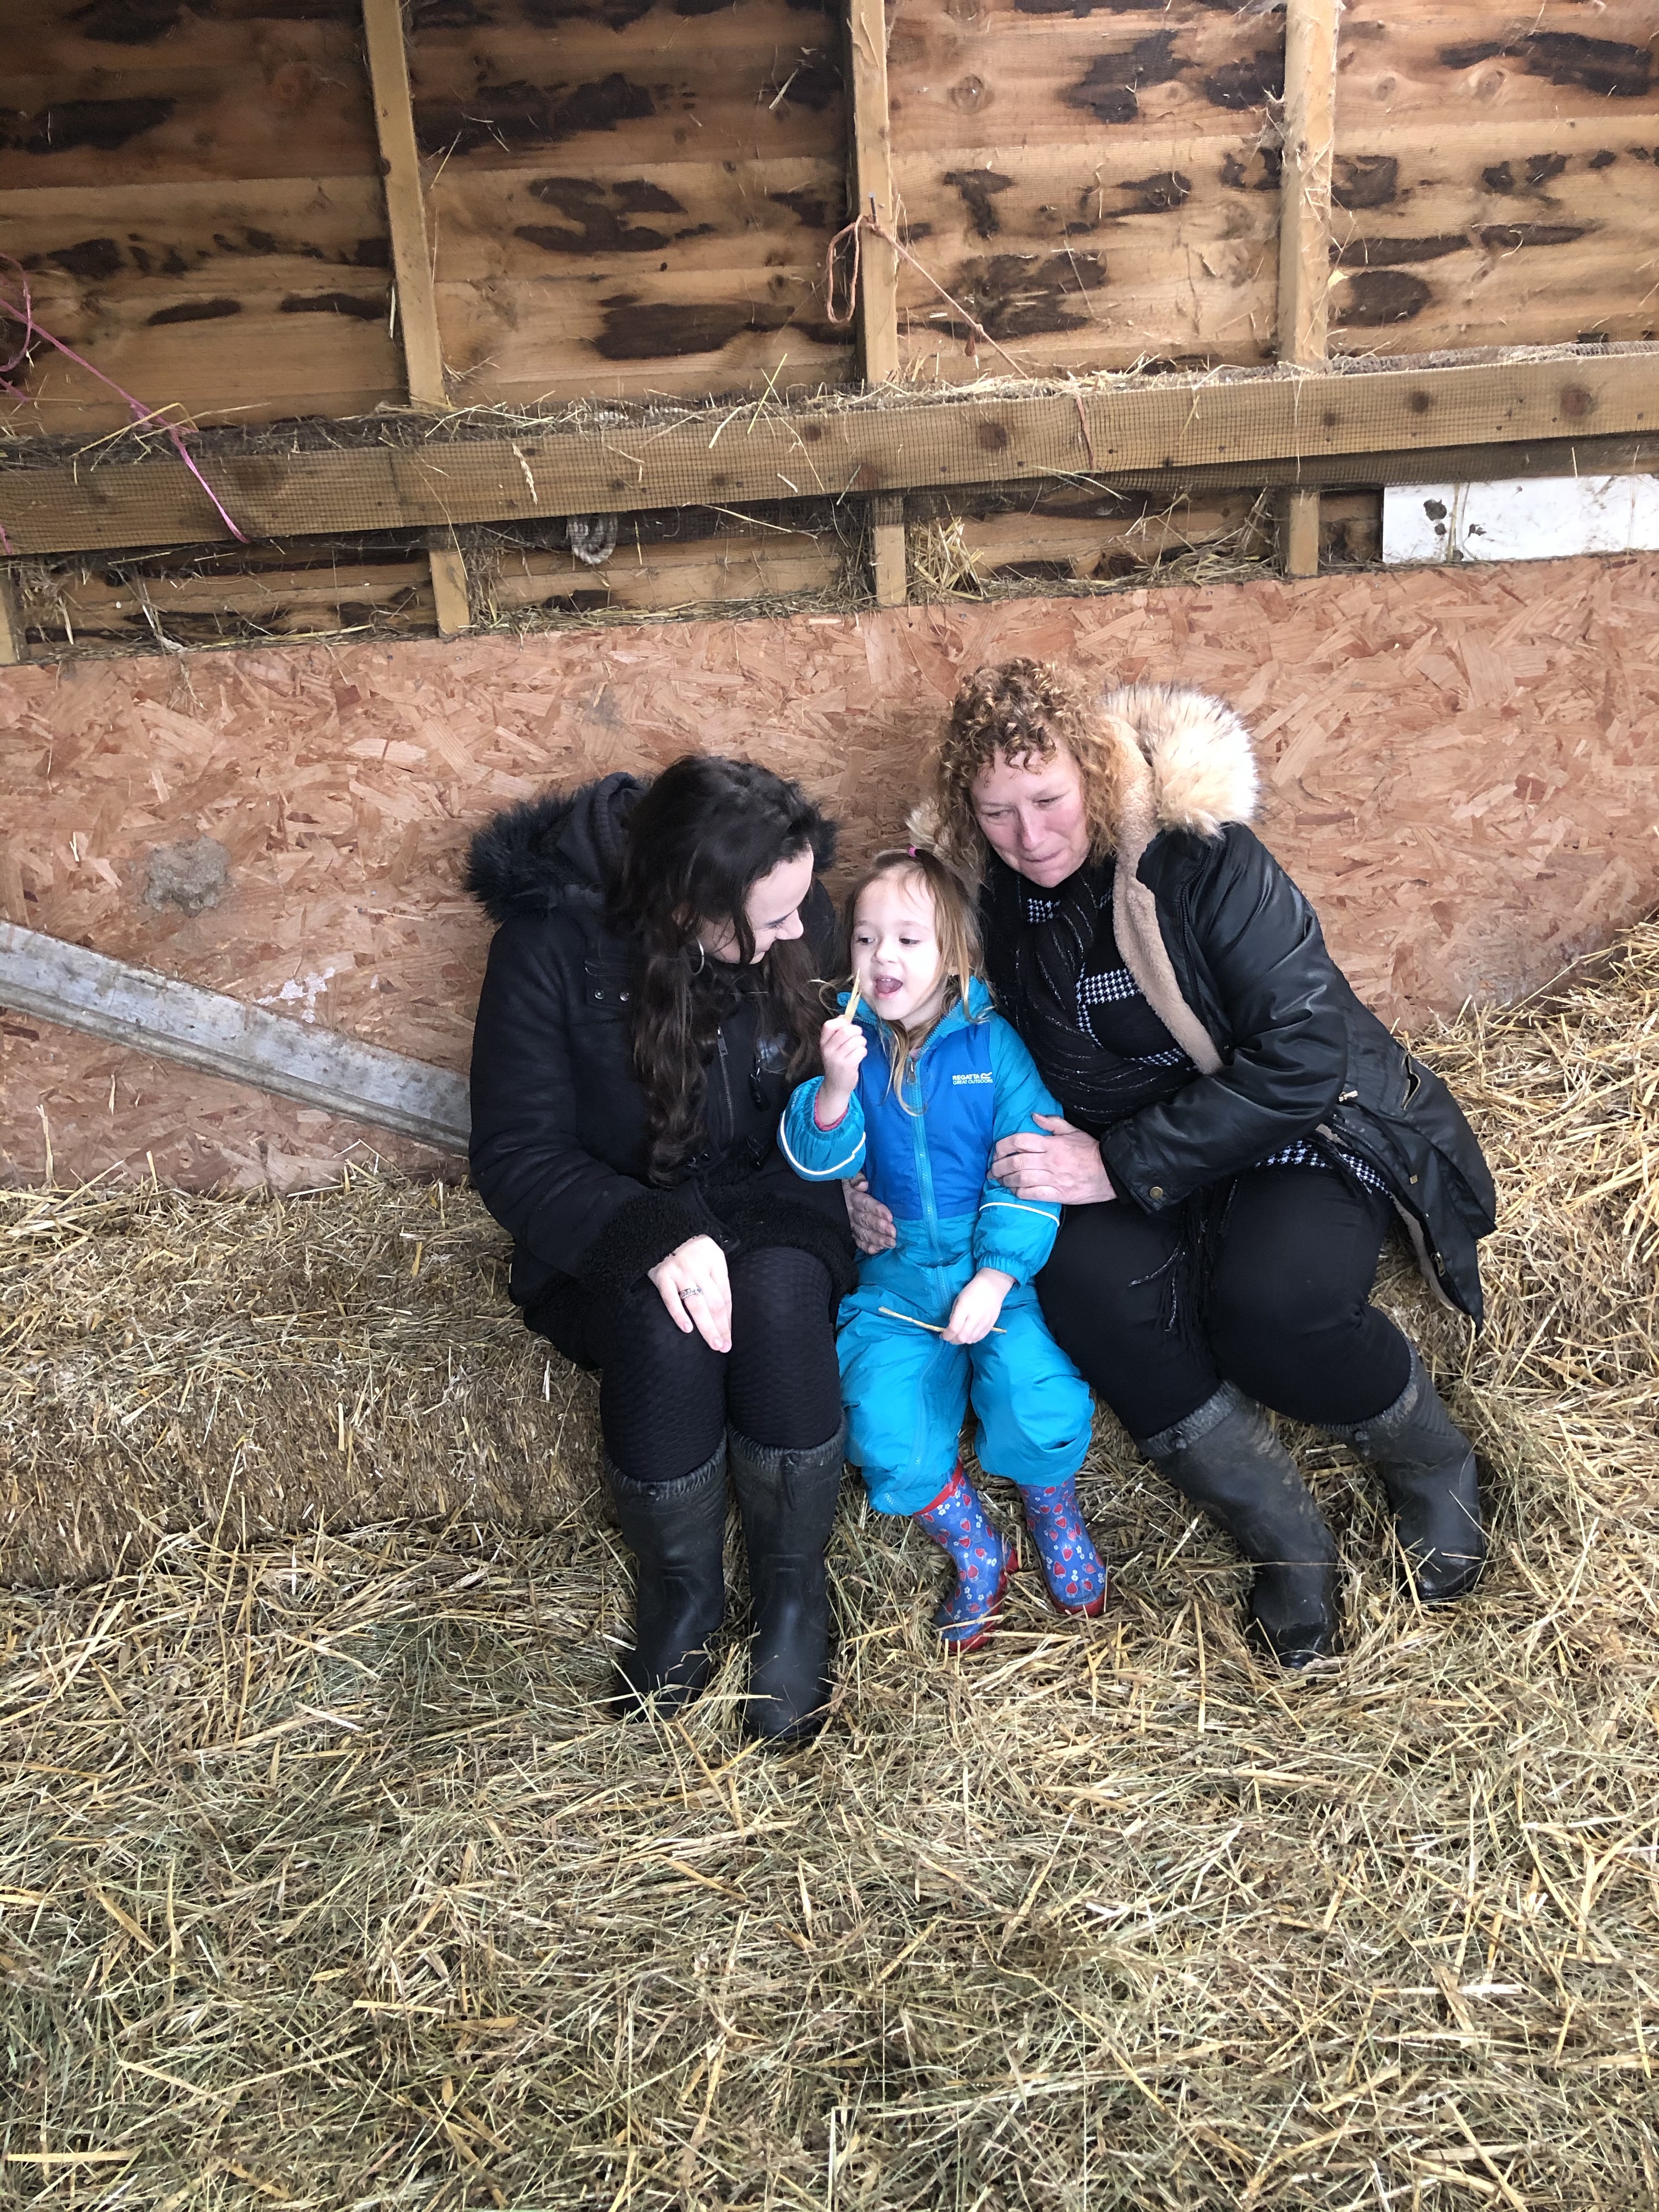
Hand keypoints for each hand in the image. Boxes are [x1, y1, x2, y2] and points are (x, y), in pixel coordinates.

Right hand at [648, 1234, 731, 1351]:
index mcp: (715, 1262)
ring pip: (697, 1304)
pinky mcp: (662, 1276)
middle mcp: (699, 1268)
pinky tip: (687, 1329)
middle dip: (721, 1327)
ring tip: (713, 1344)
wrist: (661, 1224)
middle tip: (724, 1347)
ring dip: (707, 1327)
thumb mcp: (710, 1253)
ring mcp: (680, 1272)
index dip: (728, 1319)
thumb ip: (715, 1277)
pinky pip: (671, 1299)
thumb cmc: (688, 1243)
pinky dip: (679, 1315)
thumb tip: (724, 1308)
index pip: (725, 1296)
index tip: (730, 1337)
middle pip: (714, 1303)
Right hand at [816, 1014, 866, 1125]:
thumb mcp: (832, 1047)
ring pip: (856, 1040)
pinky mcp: (847, 1066)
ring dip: (862, 1042)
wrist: (836, 1085)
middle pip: (846, 1031)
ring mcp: (837, 1058)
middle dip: (857, 1031)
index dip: (841, 1022)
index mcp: (823, 1042)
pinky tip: (859, 1056)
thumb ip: (837, 1031)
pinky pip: (861, 1051)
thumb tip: (844, 1016)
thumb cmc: (837, 1063)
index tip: (847, 1026)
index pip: (829, 1025)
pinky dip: (863, 1052)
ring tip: (859, 1048)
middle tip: (858, 1036)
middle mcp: (828, 1050)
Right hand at [844, 1173, 895, 1254]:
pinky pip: (857, 1241)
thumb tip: (863, 1185)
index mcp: (850, 1195)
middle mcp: (849, 1211)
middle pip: (865, 1220)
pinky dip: (867, 1247)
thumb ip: (855, 1177)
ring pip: (863, 1232)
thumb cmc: (846, 1181)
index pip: (864, 1203)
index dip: (877, 1210)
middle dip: (879, 1227)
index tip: (890, 1217)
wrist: (826, 1192)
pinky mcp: (848, 1231)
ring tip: (891, 1244)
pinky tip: (877, 1250)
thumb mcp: (848, 1173)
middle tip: (893, 1234)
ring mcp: (848, 1223)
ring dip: (876, 1239)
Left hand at [944, 1267, 1013, 1345]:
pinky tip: (969, 1334)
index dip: (946, 1335)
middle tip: (950, 1337)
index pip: (954, 1328)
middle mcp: (974, 1317)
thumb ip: (954, 1315)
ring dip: (962, 1340)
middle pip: (962, 1338)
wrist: (993, 1287)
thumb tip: (951, 1328)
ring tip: (959, 1335)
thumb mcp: (958, 1299)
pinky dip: (972, 1339)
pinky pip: (979, 1338)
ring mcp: (984, 1323)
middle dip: (953, 1340)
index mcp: (964, 1308)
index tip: (943, 1335)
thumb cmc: (972, 1290)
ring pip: (970, 1340)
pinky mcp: (990, 1326)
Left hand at [991, 1113, 1115, 1204]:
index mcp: (1052, 1144)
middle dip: (999, 1166)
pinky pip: (1033, 1195)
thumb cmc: (1090, 1151)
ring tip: (999, 1181)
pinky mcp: (1058, 1194)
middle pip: (1016, 1162)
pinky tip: (1015, 1191)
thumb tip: (1034, 1116)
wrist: (1110, 1172)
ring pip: (1021, 1179)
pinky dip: (1020, 1193)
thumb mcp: (1073, 1131)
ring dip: (1006, 1181)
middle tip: (992, 1170)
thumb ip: (1053, 1123)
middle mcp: (1050, 1160)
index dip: (1003, 1146)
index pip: (1020, 1141)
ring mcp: (1053, 1178)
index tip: (996, 1151)